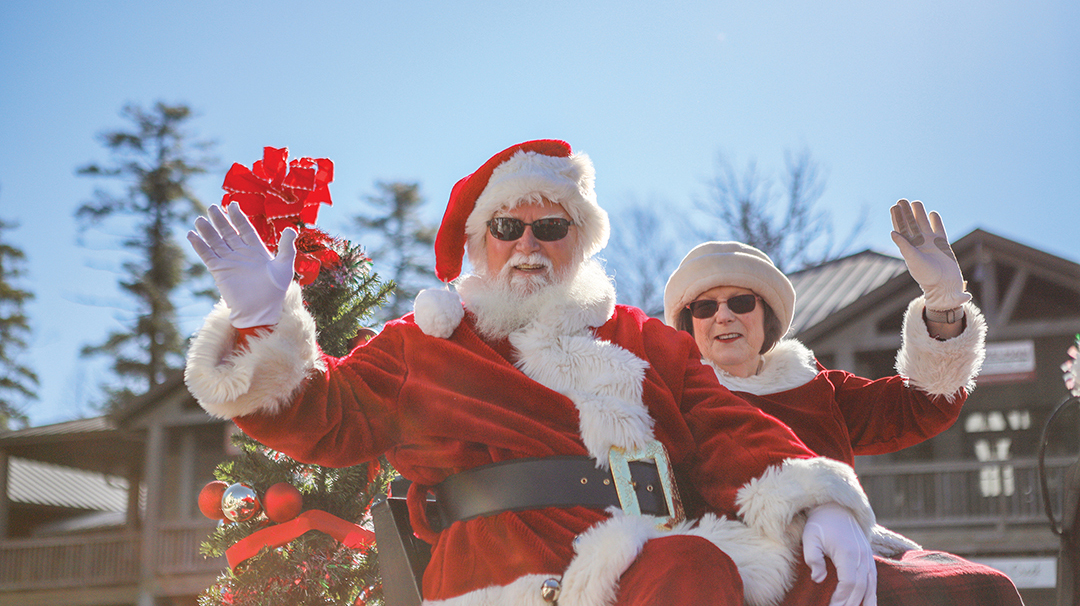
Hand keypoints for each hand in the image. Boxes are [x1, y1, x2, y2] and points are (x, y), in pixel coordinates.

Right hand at [188, 203, 296, 327]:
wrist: (261, 310)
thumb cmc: (275, 291)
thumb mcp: (284, 266)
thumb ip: (286, 247)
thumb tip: (291, 229)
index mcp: (256, 250)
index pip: (245, 228)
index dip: (238, 217)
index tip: (232, 204)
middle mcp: (241, 253)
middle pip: (228, 232)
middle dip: (220, 220)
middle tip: (212, 207)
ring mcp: (229, 261)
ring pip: (216, 242)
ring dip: (207, 230)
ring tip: (199, 219)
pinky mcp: (220, 271)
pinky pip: (207, 255)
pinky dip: (199, 245)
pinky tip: (191, 235)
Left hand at [803, 503, 876, 605]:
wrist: (835, 508)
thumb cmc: (820, 524)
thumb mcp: (810, 538)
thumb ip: (813, 558)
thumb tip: (818, 579)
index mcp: (847, 552)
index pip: (848, 582)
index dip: (841, 597)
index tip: (831, 605)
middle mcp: (861, 556)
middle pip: (859, 588)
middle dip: (849, 604)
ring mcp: (867, 557)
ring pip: (870, 586)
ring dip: (863, 602)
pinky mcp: (869, 557)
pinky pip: (874, 579)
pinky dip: (873, 594)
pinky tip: (869, 605)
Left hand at [890, 199, 970, 310]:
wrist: (944, 284)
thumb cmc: (927, 275)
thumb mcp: (913, 260)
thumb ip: (904, 246)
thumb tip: (892, 232)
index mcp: (909, 247)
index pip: (901, 229)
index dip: (897, 218)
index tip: (894, 206)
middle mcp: (918, 243)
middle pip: (911, 224)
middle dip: (906, 213)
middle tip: (902, 200)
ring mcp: (931, 242)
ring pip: (924, 224)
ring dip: (919, 214)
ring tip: (915, 203)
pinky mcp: (943, 243)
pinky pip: (938, 229)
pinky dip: (935, 221)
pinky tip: (932, 213)